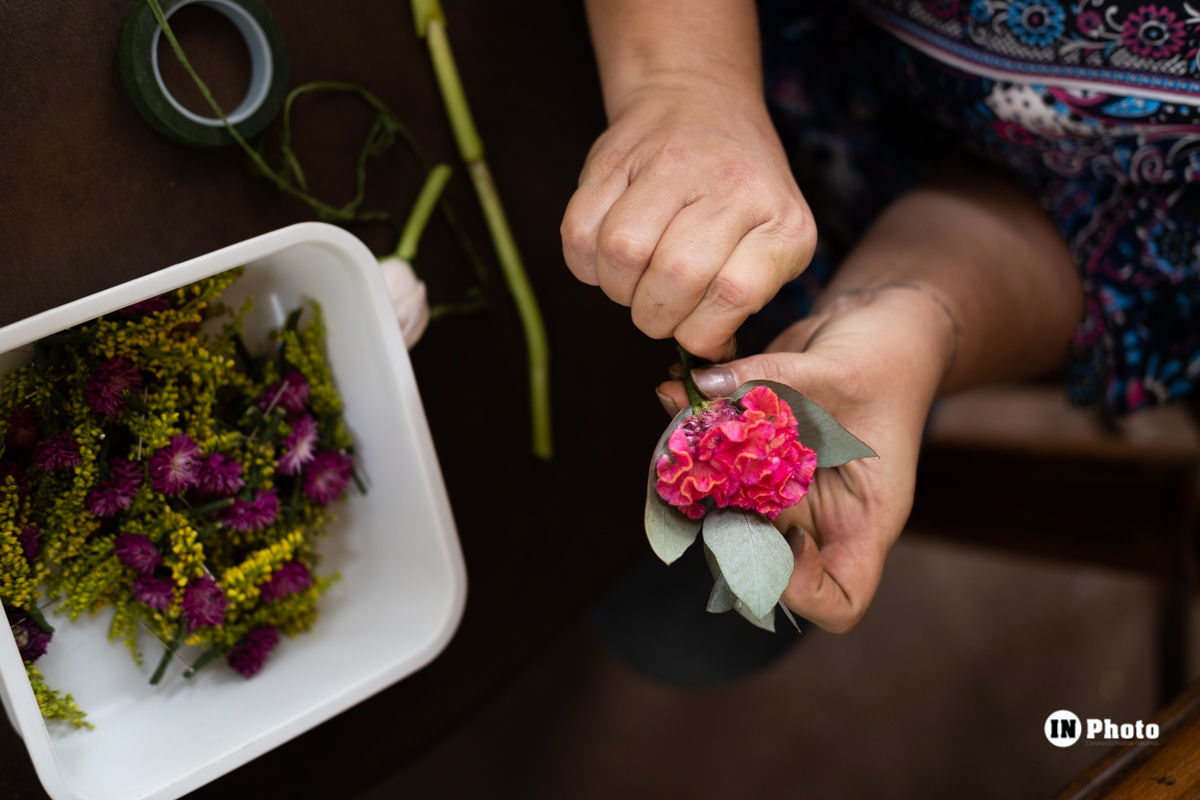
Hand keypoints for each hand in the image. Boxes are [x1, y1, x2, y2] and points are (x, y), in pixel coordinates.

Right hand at [561, 82, 815, 360]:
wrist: (700, 102)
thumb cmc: (739, 198)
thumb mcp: (769, 245)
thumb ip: (743, 306)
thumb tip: (706, 367)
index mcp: (783, 221)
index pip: (734, 294)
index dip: (703, 332)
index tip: (697, 333)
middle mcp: (733, 186)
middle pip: (675, 277)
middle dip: (656, 315)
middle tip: (659, 309)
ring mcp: (670, 165)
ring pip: (622, 254)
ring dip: (619, 289)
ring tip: (635, 281)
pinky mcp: (612, 157)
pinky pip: (579, 233)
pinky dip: (586, 262)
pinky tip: (608, 256)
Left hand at [656, 286, 948, 630]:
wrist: (877, 325)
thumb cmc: (887, 357)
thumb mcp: (841, 369)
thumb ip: (772, 380)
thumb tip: (701, 387)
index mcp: (864, 519)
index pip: (839, 600)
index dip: (801, 587)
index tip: (785, 533)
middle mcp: (820, 516)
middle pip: (764, 566)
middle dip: (724, 530)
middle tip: (705, 479)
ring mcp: (785, 491)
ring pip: (726, 516)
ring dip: (694, 478)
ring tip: (684, 424)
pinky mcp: (757, 459)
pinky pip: (714, 467)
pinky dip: (691, 437)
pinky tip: (680, 393)